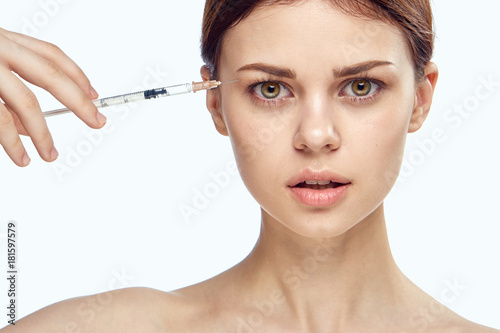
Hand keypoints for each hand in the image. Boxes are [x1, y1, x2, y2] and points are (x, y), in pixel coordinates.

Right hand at [0, 27, 106, 166]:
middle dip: (79, 102)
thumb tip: (32, 125)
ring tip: (51, 154)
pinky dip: (11, 142)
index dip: (76, 74)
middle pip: (50, 75)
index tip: (93, 93)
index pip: (51, 55)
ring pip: (24, 102)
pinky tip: (20, 156)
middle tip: (97, 120)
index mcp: (1, 39)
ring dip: (43, 133)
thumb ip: (7, 88)